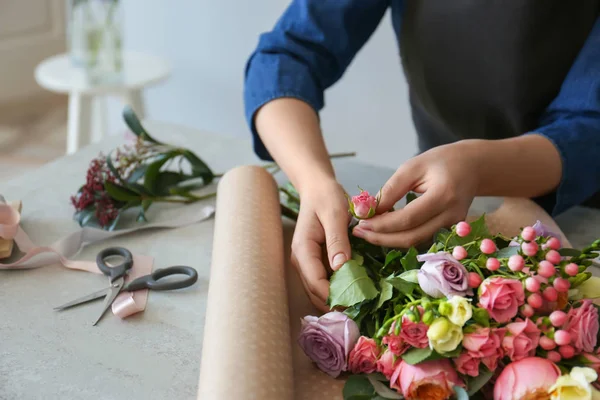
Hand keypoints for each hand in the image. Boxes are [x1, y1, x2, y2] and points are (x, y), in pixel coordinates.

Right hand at [291, 178, 350, 312]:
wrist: (318, 188)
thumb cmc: (326, 197)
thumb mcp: (335, 214)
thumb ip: (337, 240)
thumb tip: (341, 268)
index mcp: (303, 249)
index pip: (315, 282)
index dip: (333, 297)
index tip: (357, 304)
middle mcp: (300, 260)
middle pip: (314, 292)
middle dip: (336, 303)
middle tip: (362, 309)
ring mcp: (306, 262)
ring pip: (318, 291)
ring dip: (337, 299)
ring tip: (361, 303)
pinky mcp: (315, 262)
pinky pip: (324, 282)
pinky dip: (338, 289)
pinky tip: (355, 290)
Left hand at [352, 142, 479, 247]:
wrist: (474, 166)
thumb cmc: (442, 161)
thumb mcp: (413, 166)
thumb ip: (391, 189)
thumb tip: (368, 210)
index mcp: (443, 195)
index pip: (407, 219)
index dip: (382, 225)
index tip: (360, 222)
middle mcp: (450, 215)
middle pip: (411, 237)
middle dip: (381, 238)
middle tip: (358, 232)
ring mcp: (452, 226)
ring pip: (415, 241)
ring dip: (388, 240)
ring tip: (365, 232)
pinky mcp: (450, 230)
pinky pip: (421, 237)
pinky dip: (400, 236)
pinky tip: (383, 230)